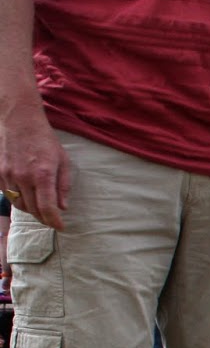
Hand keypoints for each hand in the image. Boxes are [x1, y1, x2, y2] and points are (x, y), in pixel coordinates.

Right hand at [0, 104, 72, 228]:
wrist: (19, 120)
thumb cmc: (44, 140)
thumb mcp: (62, 161)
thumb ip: (63, 186)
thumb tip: (62, 207)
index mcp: (43, 175)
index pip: (47, 208)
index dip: (54, 222)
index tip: (60, 227)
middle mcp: (23, 177)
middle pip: (32, 210)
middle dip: (43, 218)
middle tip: (51, 220)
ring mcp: (8, 174)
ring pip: (18, 204)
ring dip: (30, 210)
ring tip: (39, 210)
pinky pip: (7, 193)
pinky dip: (17, 199)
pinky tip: (25, 197)